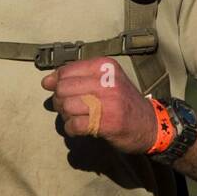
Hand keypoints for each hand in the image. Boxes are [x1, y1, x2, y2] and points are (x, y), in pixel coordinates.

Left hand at [40, 58, 158, 153]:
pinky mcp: (106, 123)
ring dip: (66, 116)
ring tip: (76, 118)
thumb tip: (45, 81)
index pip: (67, 70)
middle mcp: (107, 81)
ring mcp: (108, 102)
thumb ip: (77, 77)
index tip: (61, 91)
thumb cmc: (124, 101)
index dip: (57, 83)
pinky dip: (71, 129)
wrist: (151, 124)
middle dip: (59, 100)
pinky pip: (74, 125)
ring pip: (66, 106)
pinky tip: (79, 129)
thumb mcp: (106, 80)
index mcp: (105, 66)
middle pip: (63, 89)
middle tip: (69, 108)